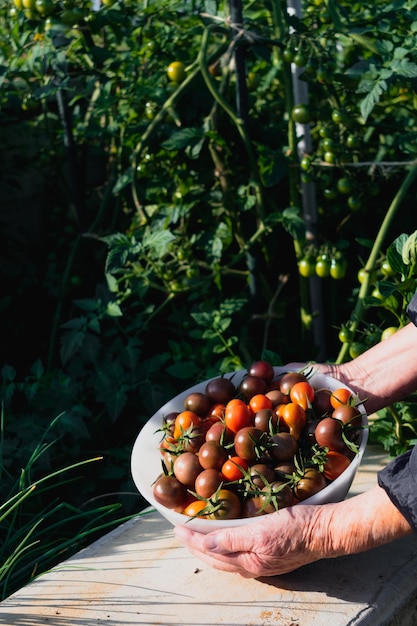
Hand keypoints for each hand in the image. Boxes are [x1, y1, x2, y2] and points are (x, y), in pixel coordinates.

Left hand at [174, 504, 325, 577]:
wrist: (327, 531)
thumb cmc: (297, 528)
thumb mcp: (263, 531)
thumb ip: (233, 539)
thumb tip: (206, 544)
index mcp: (249, 561)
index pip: (211, 551)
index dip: (192, 540)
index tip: (176, 527)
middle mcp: (253, 565)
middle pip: (216, 558)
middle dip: (195, 546)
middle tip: (180, 532)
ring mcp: (262, 562)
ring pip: (226, 557)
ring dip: (208, 547)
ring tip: (195, 537)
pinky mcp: (271, 554)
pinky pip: (239, 553)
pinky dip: (225, 546)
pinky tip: (225, 541)